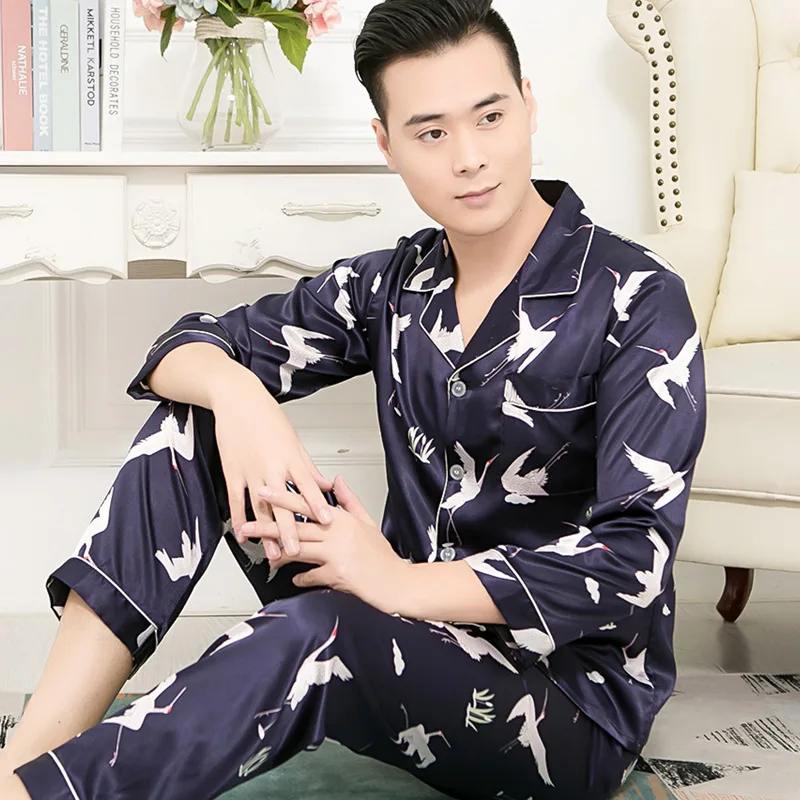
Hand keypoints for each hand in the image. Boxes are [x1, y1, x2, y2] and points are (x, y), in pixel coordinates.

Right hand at [211, 372, 334, 559]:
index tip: (326, 521)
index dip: (317, 504)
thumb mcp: (294, 440)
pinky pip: (236, 501)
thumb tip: (324, 485)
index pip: (307, 486)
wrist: (238, 400)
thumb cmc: (267, 416)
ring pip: (260, 508)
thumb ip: (307, 466)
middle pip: (283, 504)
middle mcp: (271, 466)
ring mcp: (251, 471)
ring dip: (267, 532)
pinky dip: (239, 520)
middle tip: (297, 550)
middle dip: (290, 530)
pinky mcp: (233, 472)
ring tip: (273, 553)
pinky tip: (244, 535)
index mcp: (290, 457)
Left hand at [240, 475, 410, 614]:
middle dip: (268, 524)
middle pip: (296, 526)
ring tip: (263, 554)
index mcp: (343, 519)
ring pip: (298, 549)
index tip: (265, 491)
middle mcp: (338, 533)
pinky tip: (294, 578)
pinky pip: (310, 575)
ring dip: (277, 552)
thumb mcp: (367, 522)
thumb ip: (349, 500)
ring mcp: (337, 553)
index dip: (283, 497)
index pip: (308, 503)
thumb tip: (337, 480)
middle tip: (248, 524)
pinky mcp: (337, 574)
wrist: (397, 584)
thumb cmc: (382, 557)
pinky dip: (300, 578)